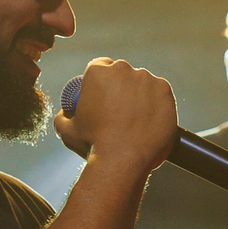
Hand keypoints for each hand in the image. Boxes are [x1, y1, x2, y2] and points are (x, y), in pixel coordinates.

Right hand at [53, 57, 176, 174]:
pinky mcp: (164, 90)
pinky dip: (157, 104)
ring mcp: (146, 79)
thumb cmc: (93, 146)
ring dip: (140, 95)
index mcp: (97, 72)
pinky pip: (160, 93)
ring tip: (137, 119)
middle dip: (122, 87)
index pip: (101, 66)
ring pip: (143, 83)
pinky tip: (150, 120)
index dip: (103, 81)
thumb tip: (64, 113)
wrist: (122, 162)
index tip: (106, 95)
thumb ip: (62, 117)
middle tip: (121, 110)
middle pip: (123, 73)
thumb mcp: (67, 131)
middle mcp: (123, 69)